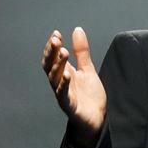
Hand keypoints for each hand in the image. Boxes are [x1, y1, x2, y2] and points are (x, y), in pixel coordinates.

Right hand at [41, 26, 105, 147]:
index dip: (53, 46)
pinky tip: (67, 74)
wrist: (97, 118)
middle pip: (49, 66)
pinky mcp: (69, 106)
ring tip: (64, 52)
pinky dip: (63, 84)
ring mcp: (63, 94)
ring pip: (54, 78)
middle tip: (56, 40)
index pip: (53, 57)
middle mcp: (60, 82)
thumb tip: (77, 30)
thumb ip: (81, 52)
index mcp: (63, 73)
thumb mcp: (87, 69)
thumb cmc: (89, 96)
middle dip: (51, 53)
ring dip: (58, 65)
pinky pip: (63, 94)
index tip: (57, 33)